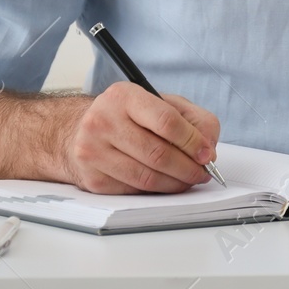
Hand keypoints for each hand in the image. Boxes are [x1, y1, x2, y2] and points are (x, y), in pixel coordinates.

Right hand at [61, 82, 220, 194]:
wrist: (80, 131)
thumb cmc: (128, 117)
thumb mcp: (161, 103)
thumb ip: (193, 119)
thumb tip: (208, 150)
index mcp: (124, 96)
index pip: (166, 121)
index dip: (192, 141)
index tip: (207, 154)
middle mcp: (103, 121)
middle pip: (158, 154)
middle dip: (188, 168)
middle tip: (203, 173)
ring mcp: (93, 151)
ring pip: (146, 177)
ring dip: (176, 184)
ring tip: (189, 180)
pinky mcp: (92, 178)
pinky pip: (133, 191)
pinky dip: (156, 191)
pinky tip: (166, 184)